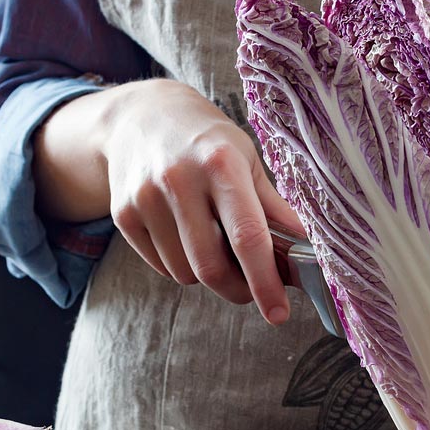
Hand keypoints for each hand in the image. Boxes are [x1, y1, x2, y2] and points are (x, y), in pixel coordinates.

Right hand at [36, 78, 302, 323]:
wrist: (142, 116)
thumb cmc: (208, 141)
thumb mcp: (247, 159)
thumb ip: (273, 206)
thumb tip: (306, 248)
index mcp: (221, 164)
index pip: (248, 237)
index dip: (265, 281)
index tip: (279, 312)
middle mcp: (179, 180)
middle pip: (211, 267)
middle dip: (238, 290)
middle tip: (251, 288)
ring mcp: (146, 198)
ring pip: (184, 273)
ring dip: (207, 275)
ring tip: (215, 245)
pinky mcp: (123, 214)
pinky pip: (161, 266)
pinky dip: (181, 265)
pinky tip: (186, 236)